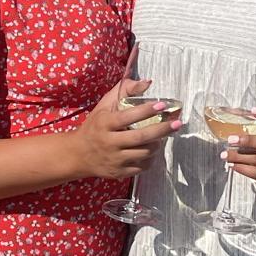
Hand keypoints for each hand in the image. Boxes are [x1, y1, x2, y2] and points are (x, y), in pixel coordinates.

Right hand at [67, 80, 183, 180]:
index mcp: (104, 123)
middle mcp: (109, 142)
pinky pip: (142, 167)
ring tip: (163, 137)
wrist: (78, 154)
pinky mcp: (118, 172)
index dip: (146, 110)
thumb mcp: (105, 105)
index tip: (162, 105)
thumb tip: (147, 82)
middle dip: (161, 130)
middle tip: (177, 124)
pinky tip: (152, 149)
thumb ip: (125, 91)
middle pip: (140, 137)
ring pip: (144, 153)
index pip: (128, 117)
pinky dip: (151, 158)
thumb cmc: (95, 125)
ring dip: (158, 144)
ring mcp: (114, 159)